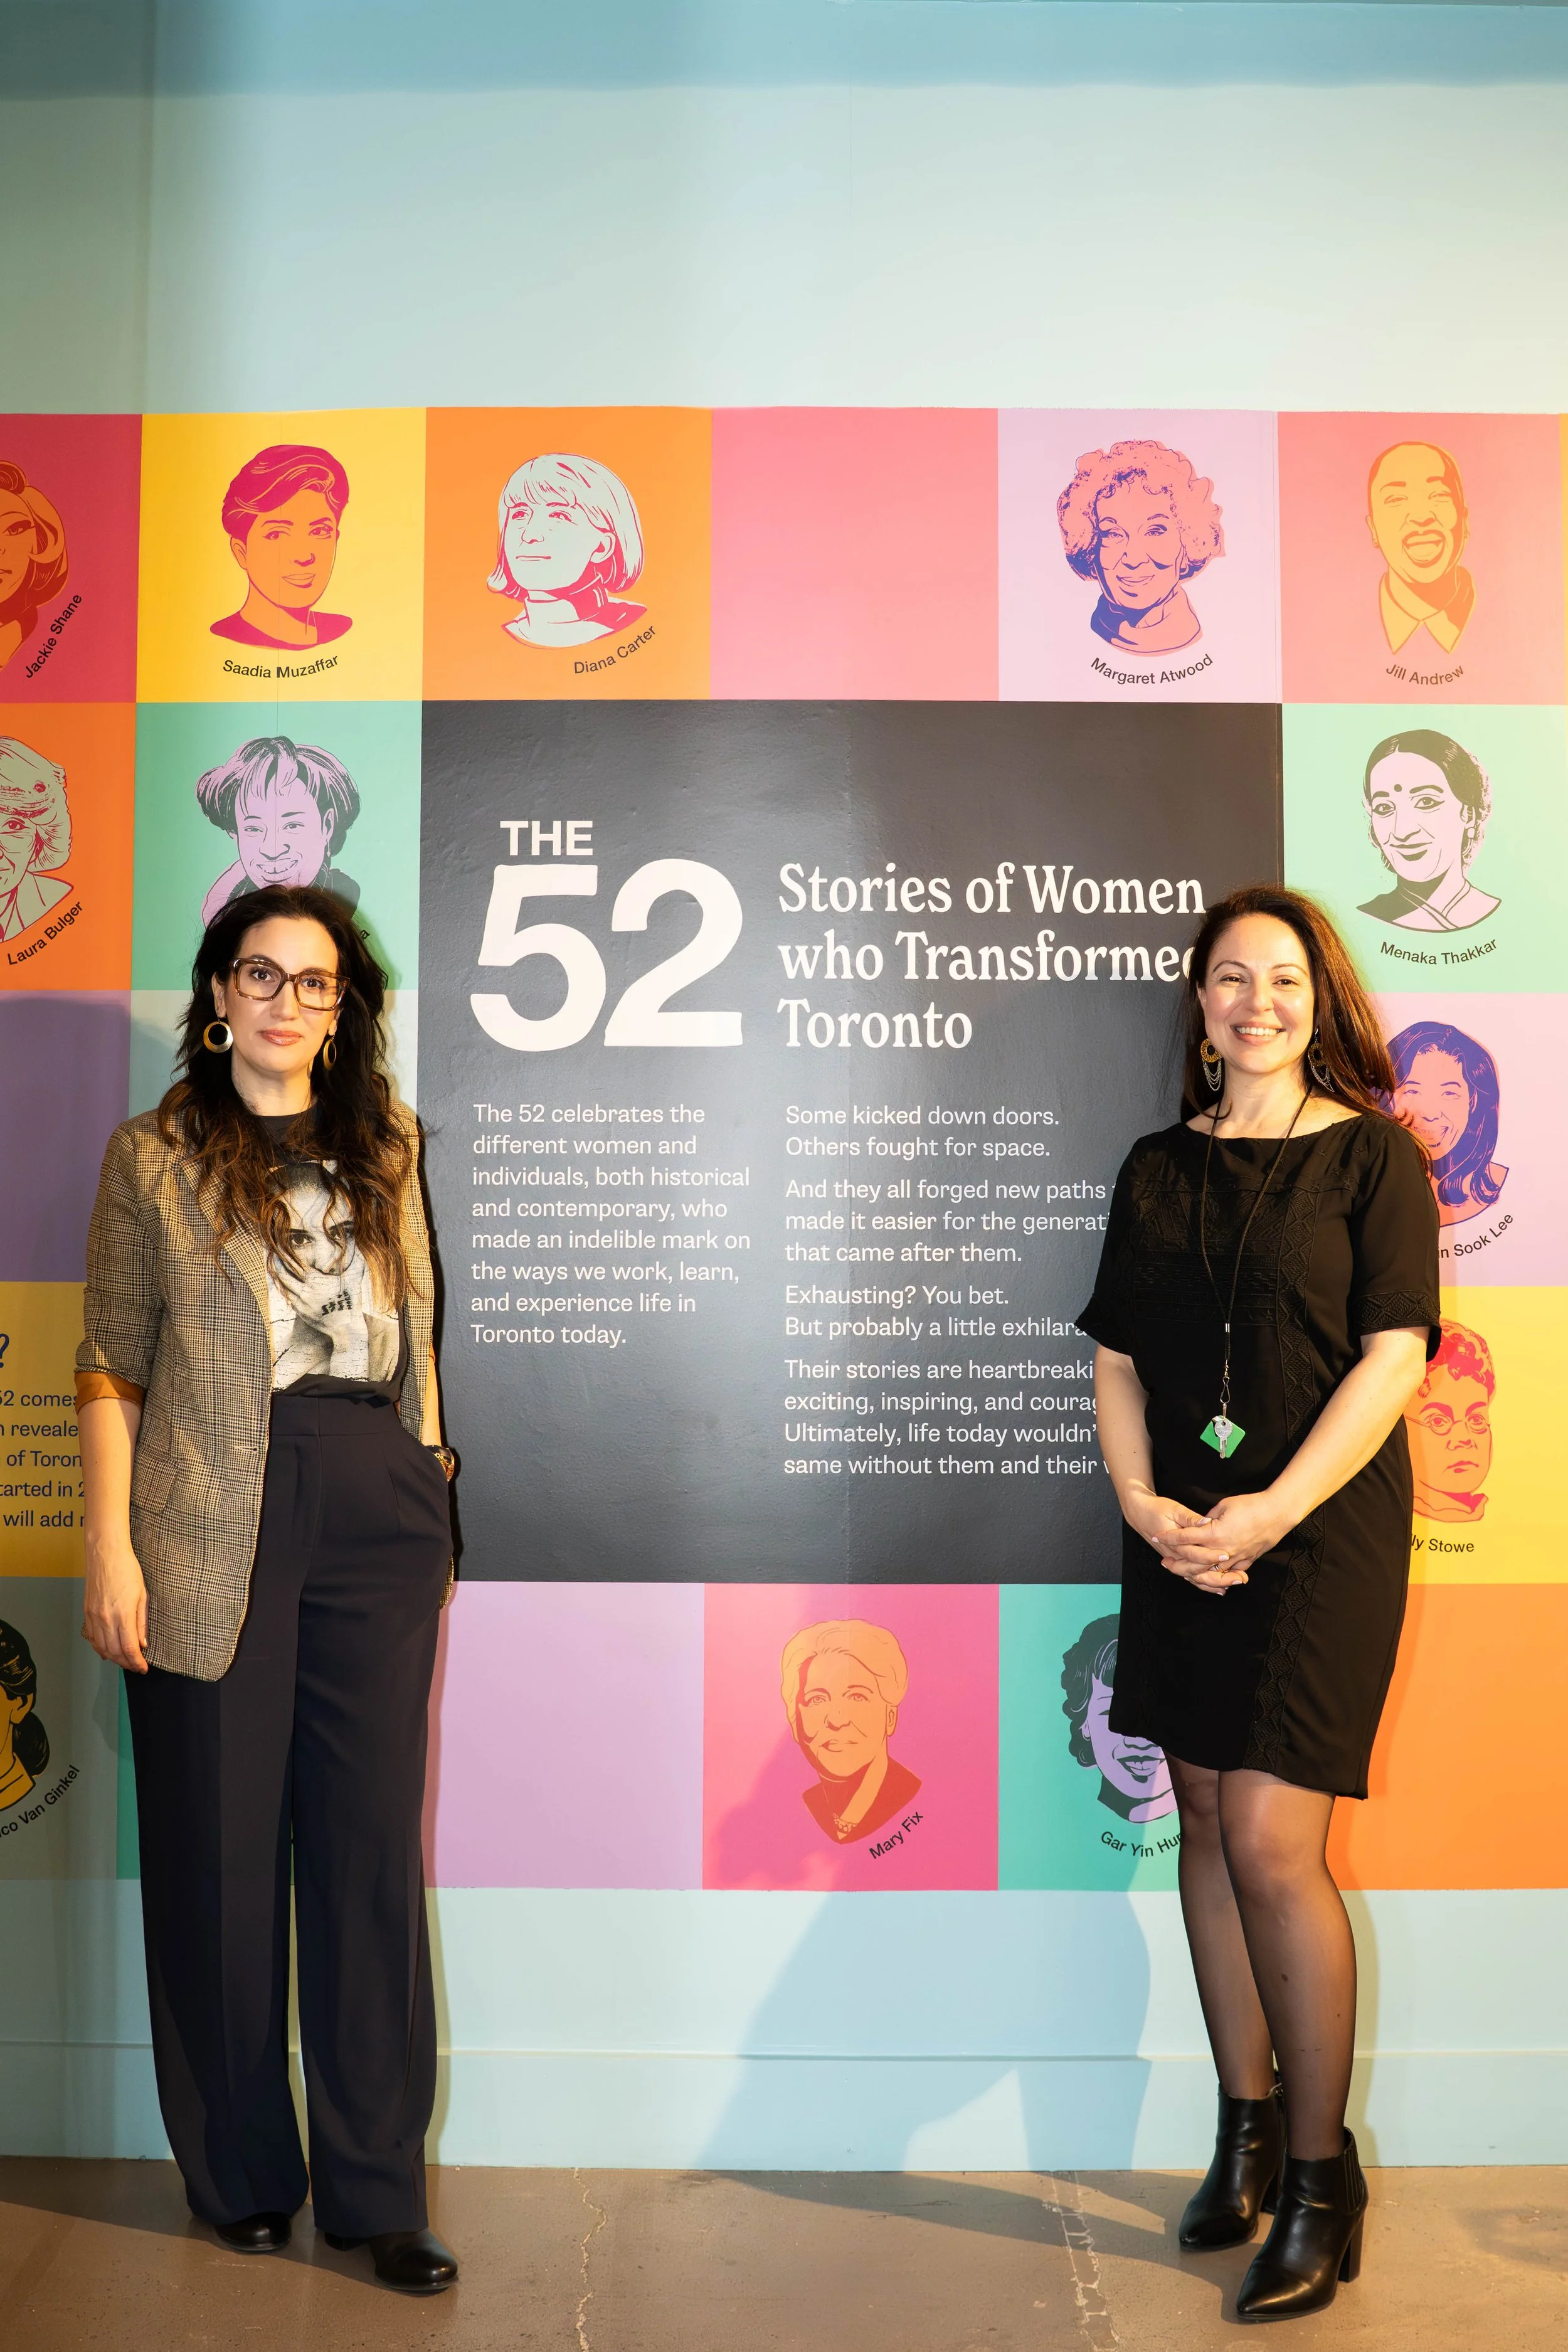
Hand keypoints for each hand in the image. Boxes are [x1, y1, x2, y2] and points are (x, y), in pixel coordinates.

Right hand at [82, 1536, 148, 1671]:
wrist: (105, 1553)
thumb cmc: (127, 1569)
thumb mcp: (143, 1594)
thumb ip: (141, 1622)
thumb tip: (143, 1644)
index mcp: (123, 1614)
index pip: (129, 1648)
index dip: (137, 1662)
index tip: (143, 1668)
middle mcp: (106, 1619)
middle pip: (114, 1652)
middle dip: (126, 1663)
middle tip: (136, 1666)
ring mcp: (94, 1617)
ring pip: (102, 1648)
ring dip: (114, 1658)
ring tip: (125, 1661)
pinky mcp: (87, 1613)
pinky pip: (92, 1638)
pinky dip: (100, 1648)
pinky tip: (107, 1651)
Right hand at [1120, 1486, 1238, 1595]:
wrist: (1139, 1514)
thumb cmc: (1157, 1510)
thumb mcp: (1174, 1509)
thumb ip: (1190, 1518)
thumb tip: (1206, 1522)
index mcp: (1174, 1543)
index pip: (1194, 1553)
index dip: (1211, 1555)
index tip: (1226, 1554)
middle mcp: (1174, 1555)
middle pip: (1197, 1572)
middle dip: (1220, 1576)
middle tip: (1239, 1576)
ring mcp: (1176, 1561)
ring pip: (1195, 1578)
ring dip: (1215, 1583)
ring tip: (1234, 1583)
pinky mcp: (1178, 1562)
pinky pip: (1192, 1578)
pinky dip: (1206, 1584)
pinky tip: (1220, 1588)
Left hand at [1157, 1490, 1294, 1588]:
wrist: (1277, 1513)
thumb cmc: (1251, 1505)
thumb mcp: (1224, 1506)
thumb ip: (1207, 1519)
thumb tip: (1198, 1525)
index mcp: (1215, 1533)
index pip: (1185, 1538)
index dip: (1169, 1537)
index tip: (1156, 1536)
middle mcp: (1223, 1550)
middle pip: (1194, 1562)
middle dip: (1177, 1563)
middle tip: (1164, 1562)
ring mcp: (1235, 1558)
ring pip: (1210, 1573)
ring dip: (1194, 1573)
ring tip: (1182, 1571)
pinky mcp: (1246, 1561)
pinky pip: (1227, 1574)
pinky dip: (1216, 1577)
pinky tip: (1206, 1576)